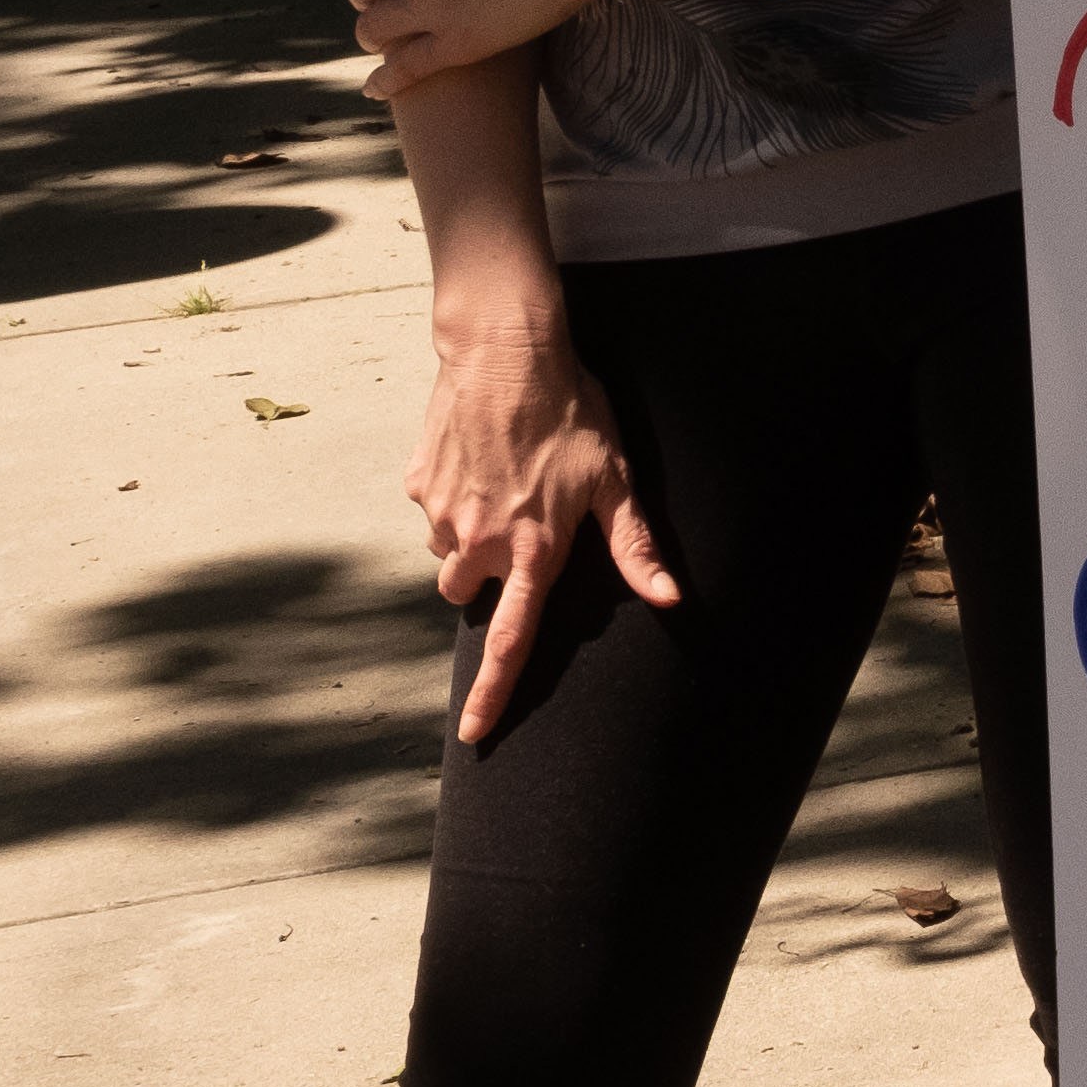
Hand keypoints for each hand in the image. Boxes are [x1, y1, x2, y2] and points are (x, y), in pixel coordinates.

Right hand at [409, 322, 680, 742]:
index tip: (475, 732)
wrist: (506, 354)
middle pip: (467, 594)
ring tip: (504, 490)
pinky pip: (431, 512)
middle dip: (485, 579)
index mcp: (532, 551)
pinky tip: (481, 462)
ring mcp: (440, 514)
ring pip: (445, 553)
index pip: (510, 640)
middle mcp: (478, 542)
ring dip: (468, 540)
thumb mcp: (616, 480)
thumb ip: (635, 547)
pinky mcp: (416, 484)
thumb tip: (669, 600)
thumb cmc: (572, 415)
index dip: (493, 691)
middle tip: (518, 533)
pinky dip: (452, 500)